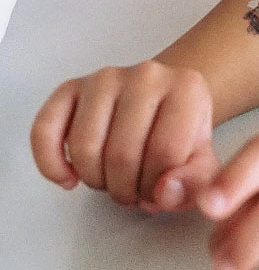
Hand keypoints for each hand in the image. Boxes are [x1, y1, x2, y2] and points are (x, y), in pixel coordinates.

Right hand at [30, 61, 217, 212]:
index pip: (165, 152)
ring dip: (95, 180)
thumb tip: (164, 194)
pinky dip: (50, 164)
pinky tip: (68, 178)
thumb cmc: (182, 133)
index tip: (157, 194)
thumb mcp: (202, 160)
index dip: (157, 188)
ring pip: (85, 147)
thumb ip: (196, 183)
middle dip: (125, 189)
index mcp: (187, 88)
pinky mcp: (72, 86)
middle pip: (122, 153)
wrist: (164, 100)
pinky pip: (45, 130)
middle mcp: (147, 74)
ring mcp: (106, 78)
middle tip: (133, 193)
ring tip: (112, 181)